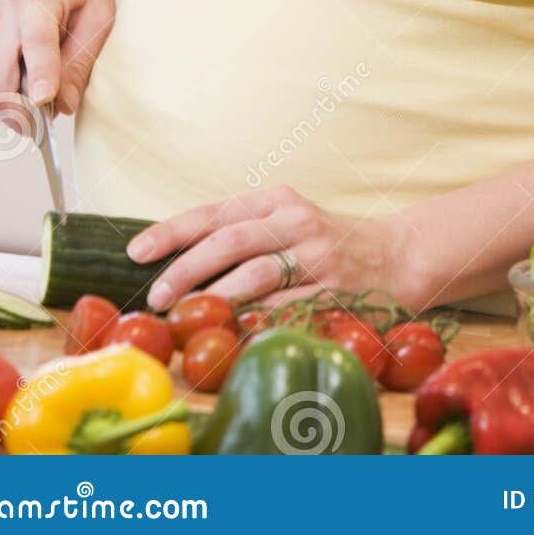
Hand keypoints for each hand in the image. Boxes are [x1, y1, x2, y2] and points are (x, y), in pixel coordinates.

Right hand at [0, 0, 120, 124]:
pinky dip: (10, 88)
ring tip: (48, 81)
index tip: (46, 101)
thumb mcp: (100, 20)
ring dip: (18, 100)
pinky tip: (31, 68)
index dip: (42, 76)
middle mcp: (1, 11)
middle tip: (46, 127)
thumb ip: (80, 63)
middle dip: (21, 112)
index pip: (35, 44)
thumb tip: (62, 106)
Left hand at [125, 186, 427, 314]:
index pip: (215, 212)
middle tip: (157, 297)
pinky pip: (287, 310)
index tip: (136, 252)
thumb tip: (170, 262)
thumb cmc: (324, 244)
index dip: (172, 231)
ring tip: (187, 318)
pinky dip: (255, 323)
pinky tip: (232, 335)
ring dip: (216, 300)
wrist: (397, 256)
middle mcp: (297, 222)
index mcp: (277, 199)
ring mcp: (319, 257)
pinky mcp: (336, 292)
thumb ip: (238, 235)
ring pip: (257, 276)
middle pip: (231, 241)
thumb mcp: (284, 222)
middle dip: (187, 270)